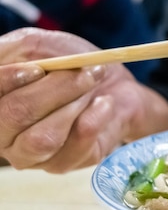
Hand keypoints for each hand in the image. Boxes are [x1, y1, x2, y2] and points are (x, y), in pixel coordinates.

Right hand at [0, 28, 167, 172]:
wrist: (114, 86)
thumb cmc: (71, 64)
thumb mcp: (41, 45)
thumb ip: (16, 50)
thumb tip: (3, 59)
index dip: (7, 81)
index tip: (38, 68)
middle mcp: (3, 133)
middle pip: (13, 116)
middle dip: (54, 90)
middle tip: (84, 73)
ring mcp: (30, 154)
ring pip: (42, 138)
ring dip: (74, 105)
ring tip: (93, 86)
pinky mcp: (62, 164)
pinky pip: (75, 146)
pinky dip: (96, 117)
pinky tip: (104, 104)